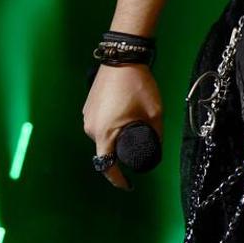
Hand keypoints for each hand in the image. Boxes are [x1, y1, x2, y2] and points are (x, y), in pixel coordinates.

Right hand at [82, 63, 162, 190]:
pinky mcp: (88, 107)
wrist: (122, 57)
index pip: (107, 166)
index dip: (117, 179)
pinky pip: (99, 124)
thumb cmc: (138, 86)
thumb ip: (156, 135)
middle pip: (105, 150)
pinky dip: (110, 126)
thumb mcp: (154, 113)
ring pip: (102, 137)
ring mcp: (87, 116)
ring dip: (115, 137)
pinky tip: (123, 116)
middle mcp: (90, 128)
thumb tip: (157, 149)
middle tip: (139, 146)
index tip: (128, 185)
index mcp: (105, 134)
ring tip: (133, 126)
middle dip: (120, 153)